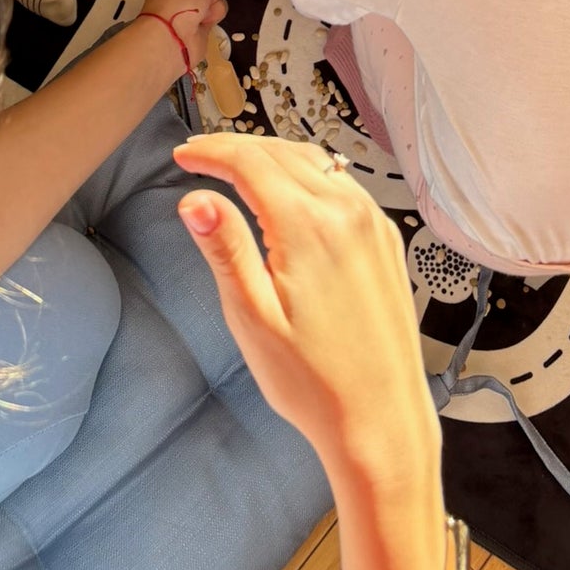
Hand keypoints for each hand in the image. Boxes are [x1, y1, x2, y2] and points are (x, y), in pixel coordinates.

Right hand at [172, 134, 439, 480]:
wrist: (382, 421)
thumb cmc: (314, 382)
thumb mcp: (253, 319)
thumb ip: (226, 250)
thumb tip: (195, 199)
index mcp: (309, 226)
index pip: (250, 162)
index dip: (211, 153)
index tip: (183, 156)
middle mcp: (347, 212)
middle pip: (282, 152)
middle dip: (237, 148)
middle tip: (200, 157)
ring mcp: (373, 223)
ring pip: (316, 162)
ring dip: (273, 156)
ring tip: (237, 168)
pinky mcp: (386, 240)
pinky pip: (342, 184)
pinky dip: (308, 174)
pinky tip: (290, 192)